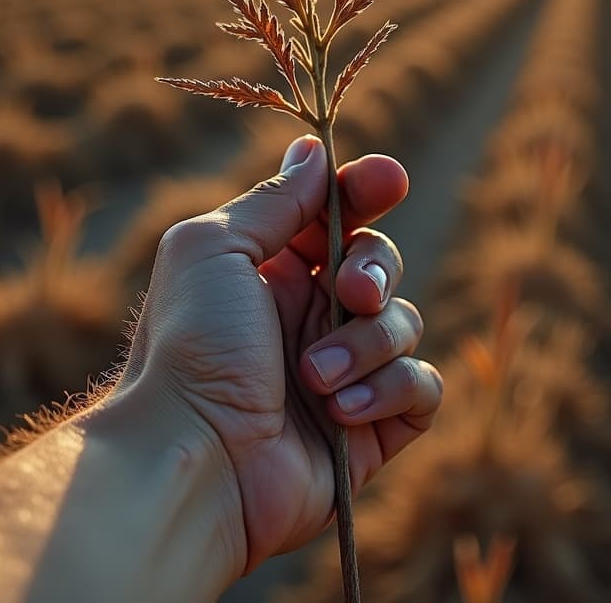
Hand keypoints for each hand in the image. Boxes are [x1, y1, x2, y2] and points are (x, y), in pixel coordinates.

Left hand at [120, 134, 441, 573]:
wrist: (193, 457)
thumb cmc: (190, 347)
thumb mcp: (214, 249)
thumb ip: (273, 201)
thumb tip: (314, 153)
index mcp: (269, 273)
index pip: (336, 218)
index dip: (365, 193)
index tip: (389, 180)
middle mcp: (307, 319)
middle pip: (380, 266)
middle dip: (376, 270)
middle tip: (350, 293)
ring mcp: (342, 374)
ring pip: (404, 326)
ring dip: (366, 345)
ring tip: (313, 378)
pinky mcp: (370, 430)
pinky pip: (420, 389)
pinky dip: (390, 390)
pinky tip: (341, 410)